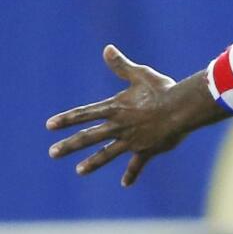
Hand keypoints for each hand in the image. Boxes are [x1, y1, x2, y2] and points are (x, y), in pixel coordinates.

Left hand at [47, 45, 185, 185]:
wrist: (181, 108)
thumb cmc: (162, 89)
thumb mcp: (140, 74)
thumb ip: (121, 66)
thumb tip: (107, 49)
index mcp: (115, 108)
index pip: (85, 114)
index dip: (66, 119)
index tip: (49, 126)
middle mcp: (119, 126)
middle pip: (89, 137)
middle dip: (69, 145)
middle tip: (52, 153)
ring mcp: (131, 140)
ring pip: (107, 153)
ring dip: (92, 163)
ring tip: (79, 171)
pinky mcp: (146, 150)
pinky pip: (137, 164)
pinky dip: (131, 174)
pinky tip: (125, 184)